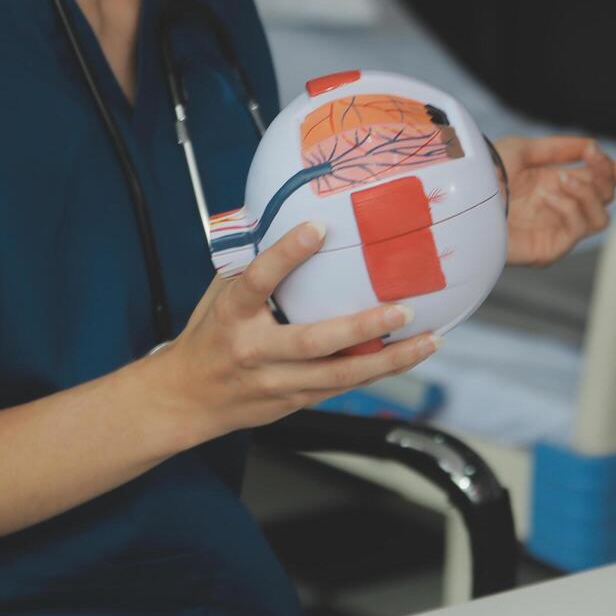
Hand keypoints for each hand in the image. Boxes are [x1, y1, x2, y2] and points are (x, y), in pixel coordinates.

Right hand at [151, 222, 438, 440]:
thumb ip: (249, 261)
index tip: (317, 228)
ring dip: (388, 360)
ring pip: (339, 375)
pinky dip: (378, 372)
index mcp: (232, 314)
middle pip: (312, 342)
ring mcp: (276, 381)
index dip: (285, 254)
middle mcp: (254, 350)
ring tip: (428, 340)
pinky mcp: (294, 401)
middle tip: (402, 310)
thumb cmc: (209, 336)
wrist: (187, 399)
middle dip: (361, 328)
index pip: (257, 280)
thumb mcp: (217, 293)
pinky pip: (342, 387)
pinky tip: (409, 356)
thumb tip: (286, 214)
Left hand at [496, 136, 615, 266]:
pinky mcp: (551, 249)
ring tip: (561, 182)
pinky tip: (549, 198)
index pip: (601, 179)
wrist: (466, 198)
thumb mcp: (525, 150)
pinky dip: (572, 207)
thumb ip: (562, 148)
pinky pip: (582, 228)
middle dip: (607, 173)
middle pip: (608, 196)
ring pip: (602, 216)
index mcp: (554, 183)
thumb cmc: (484, 175)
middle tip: (589, 159)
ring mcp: (556, 230)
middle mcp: (559, 207)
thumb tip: (593, 146)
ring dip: (589, 192)